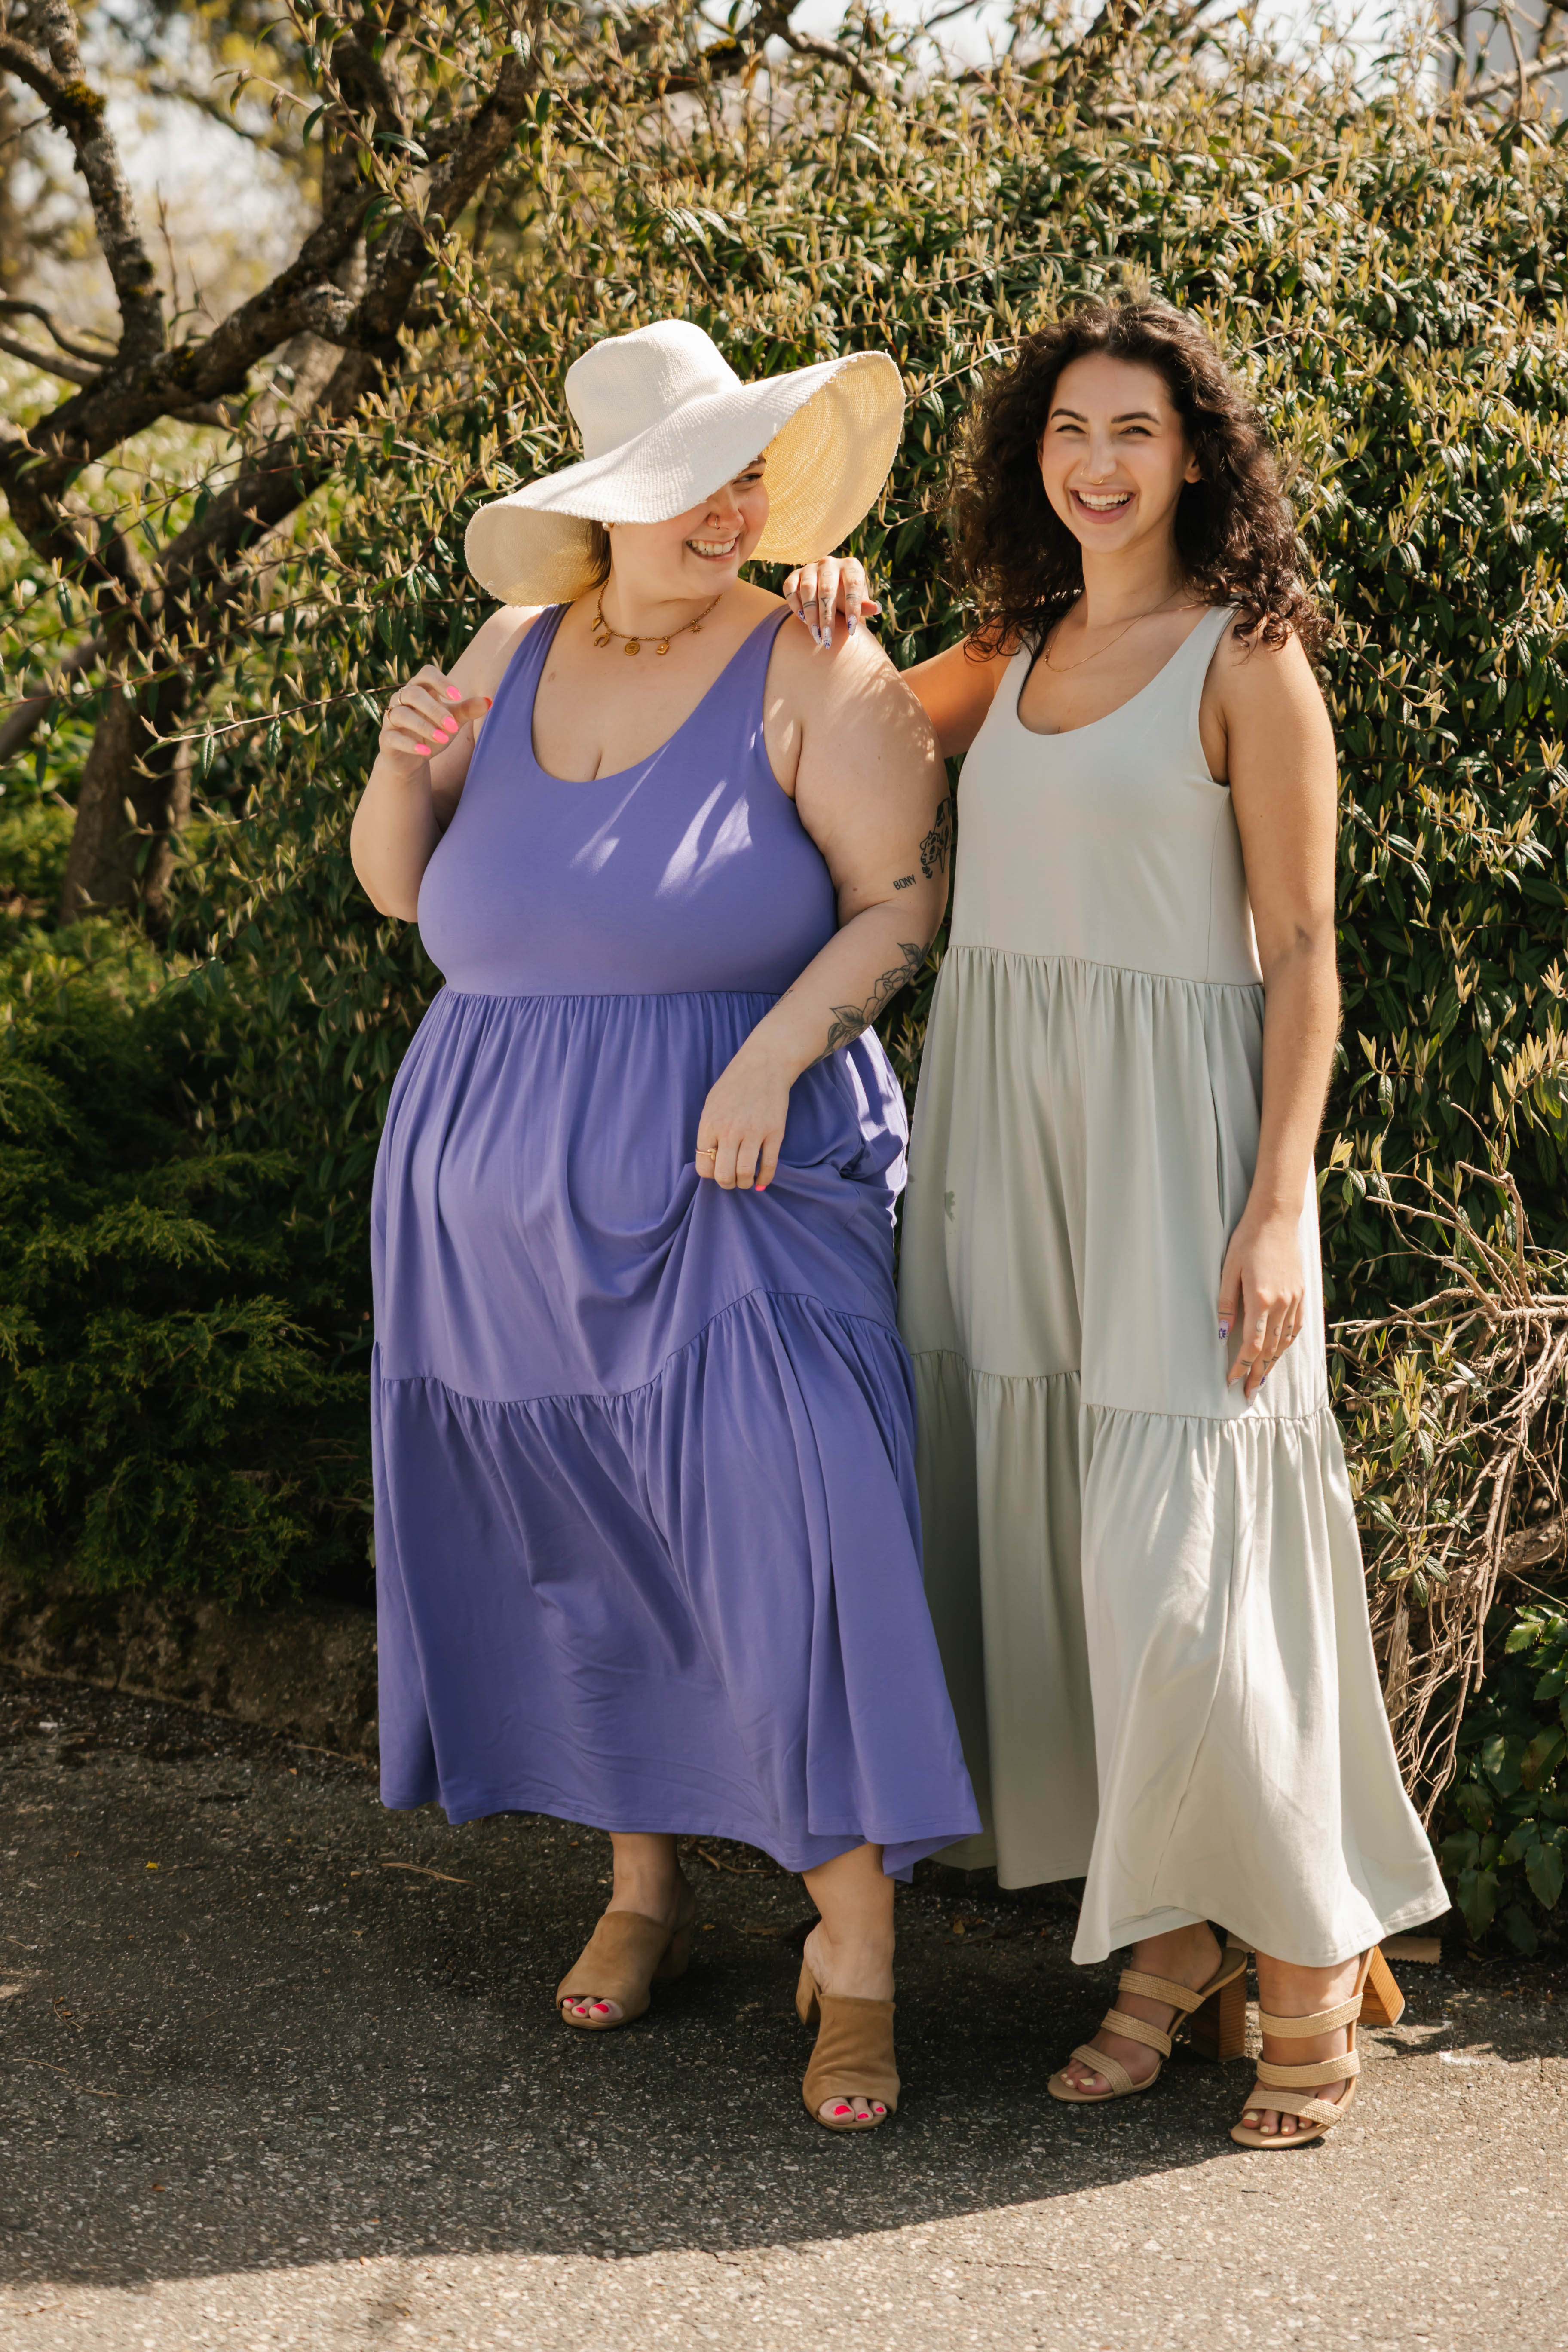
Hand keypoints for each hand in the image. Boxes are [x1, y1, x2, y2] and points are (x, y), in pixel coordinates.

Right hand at [378, 664, 490, 776]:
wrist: (412, 758)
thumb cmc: (434, 731)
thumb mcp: (453, 721)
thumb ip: (467, 710)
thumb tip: (489, 701)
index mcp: (421, 689)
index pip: (426, 673)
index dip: (441, 681)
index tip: (458, 696)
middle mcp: (403, 699)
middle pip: (413, 693)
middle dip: (434, 709)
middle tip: (453, 726)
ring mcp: (392, 718)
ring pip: (402, 714)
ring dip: (423, 726)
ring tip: (443, 739)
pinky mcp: (385, 738)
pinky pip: (393, 737)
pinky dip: (409, 744)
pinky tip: (425, 752)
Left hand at [694, 1042, 794, 1191]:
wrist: (763, 1065)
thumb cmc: (734, 1085)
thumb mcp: (711, 1105)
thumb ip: (709, 1132)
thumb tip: (711, 1160)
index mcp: (710, 1124)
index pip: (704, 1166)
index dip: (710, 1175)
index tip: (717, 1171)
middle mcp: (729, 1131)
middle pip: (724, 1175)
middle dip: (727, 1184)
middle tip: (731, 1181)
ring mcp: (753, 1132)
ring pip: (745, 1173)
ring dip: (744, 1183)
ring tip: (746, 1181)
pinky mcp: (774, 1132)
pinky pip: (768, 1165)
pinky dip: (765, 1178)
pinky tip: (762, 1180)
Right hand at [780, 555, 881, 649]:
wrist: (826, 592)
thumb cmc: (846, 598)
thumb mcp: (858, 602)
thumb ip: (864, 606)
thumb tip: (876, 609)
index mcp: (850, 566)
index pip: (853, 584)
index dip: (852, 607)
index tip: (851, 630)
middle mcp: (829, 563)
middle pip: (827, 590)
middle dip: (827, 617)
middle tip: (828, 638)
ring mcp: (810, 567)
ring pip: (808, 590)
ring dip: (810, 614)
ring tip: (815, 635)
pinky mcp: (794, 575)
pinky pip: (790, 588)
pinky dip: (794, 604)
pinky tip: (801, 620)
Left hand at [1218, 1209, 1304, 1399]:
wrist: (1276, 1219)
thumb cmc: (1247, 1241)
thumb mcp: (1228, 1270)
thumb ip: (1226, 1304)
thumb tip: (1221, 1335)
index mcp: (1261, 1299)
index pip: (1252, 1345)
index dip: (1241, 1367)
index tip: (1231, 1381)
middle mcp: (1282, 1304)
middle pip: (1270, 1350)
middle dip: (1257, 1373)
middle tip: (1247, 1393)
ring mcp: (1295, 1300)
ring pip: (1285, 1342)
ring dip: (1273, 1363)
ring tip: (1261, 1379)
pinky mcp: (1302, 1294)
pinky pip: (1296, 1328)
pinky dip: (1287, 1344)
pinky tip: (1279, 1352)